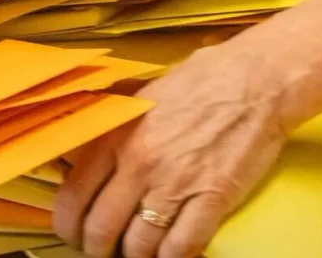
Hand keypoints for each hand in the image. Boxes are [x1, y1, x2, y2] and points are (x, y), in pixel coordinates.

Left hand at [54, 43, 289, 257]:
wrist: (254, 82)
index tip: (72, 232)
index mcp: (116, 136)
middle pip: (101, 228)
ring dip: (134, 257)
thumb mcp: (139, 93)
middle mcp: (139, 164)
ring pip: (139, 245)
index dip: (67, 223)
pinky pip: (182, 247)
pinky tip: (168, 255)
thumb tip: (84, 136)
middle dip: (96, 248)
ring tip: (135, 254)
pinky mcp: (213, 200)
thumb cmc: (197, 81)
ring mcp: (176, 184)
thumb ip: (110, 118)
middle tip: (100, 251)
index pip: (73, 195)